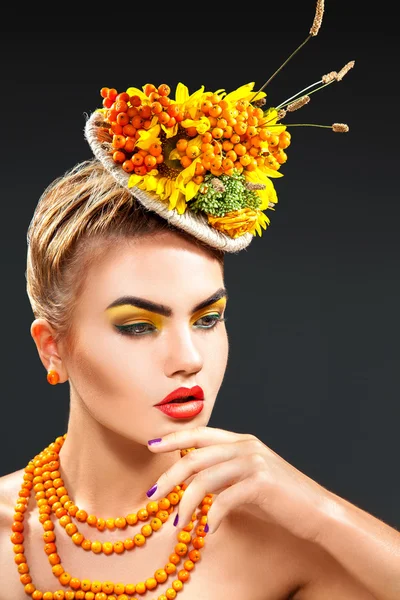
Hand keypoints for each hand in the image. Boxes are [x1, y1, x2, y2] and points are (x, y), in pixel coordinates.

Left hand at [146, 426, 329, 540]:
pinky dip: (212, 516)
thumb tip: (192, 480)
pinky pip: (225, 498)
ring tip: (178, 523)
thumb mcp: (246, 478)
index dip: (174, 438)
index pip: (200, 434)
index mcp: (241, 441)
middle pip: (195, 456)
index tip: (151, 446)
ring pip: (205, 477)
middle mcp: (246, 445)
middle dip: (169, 476)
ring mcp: (254, 462)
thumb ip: (223, 473)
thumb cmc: (279, 499)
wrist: (317, 512)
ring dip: (186, 502)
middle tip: (151, 495)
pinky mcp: (261, 482)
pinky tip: (209, 530)